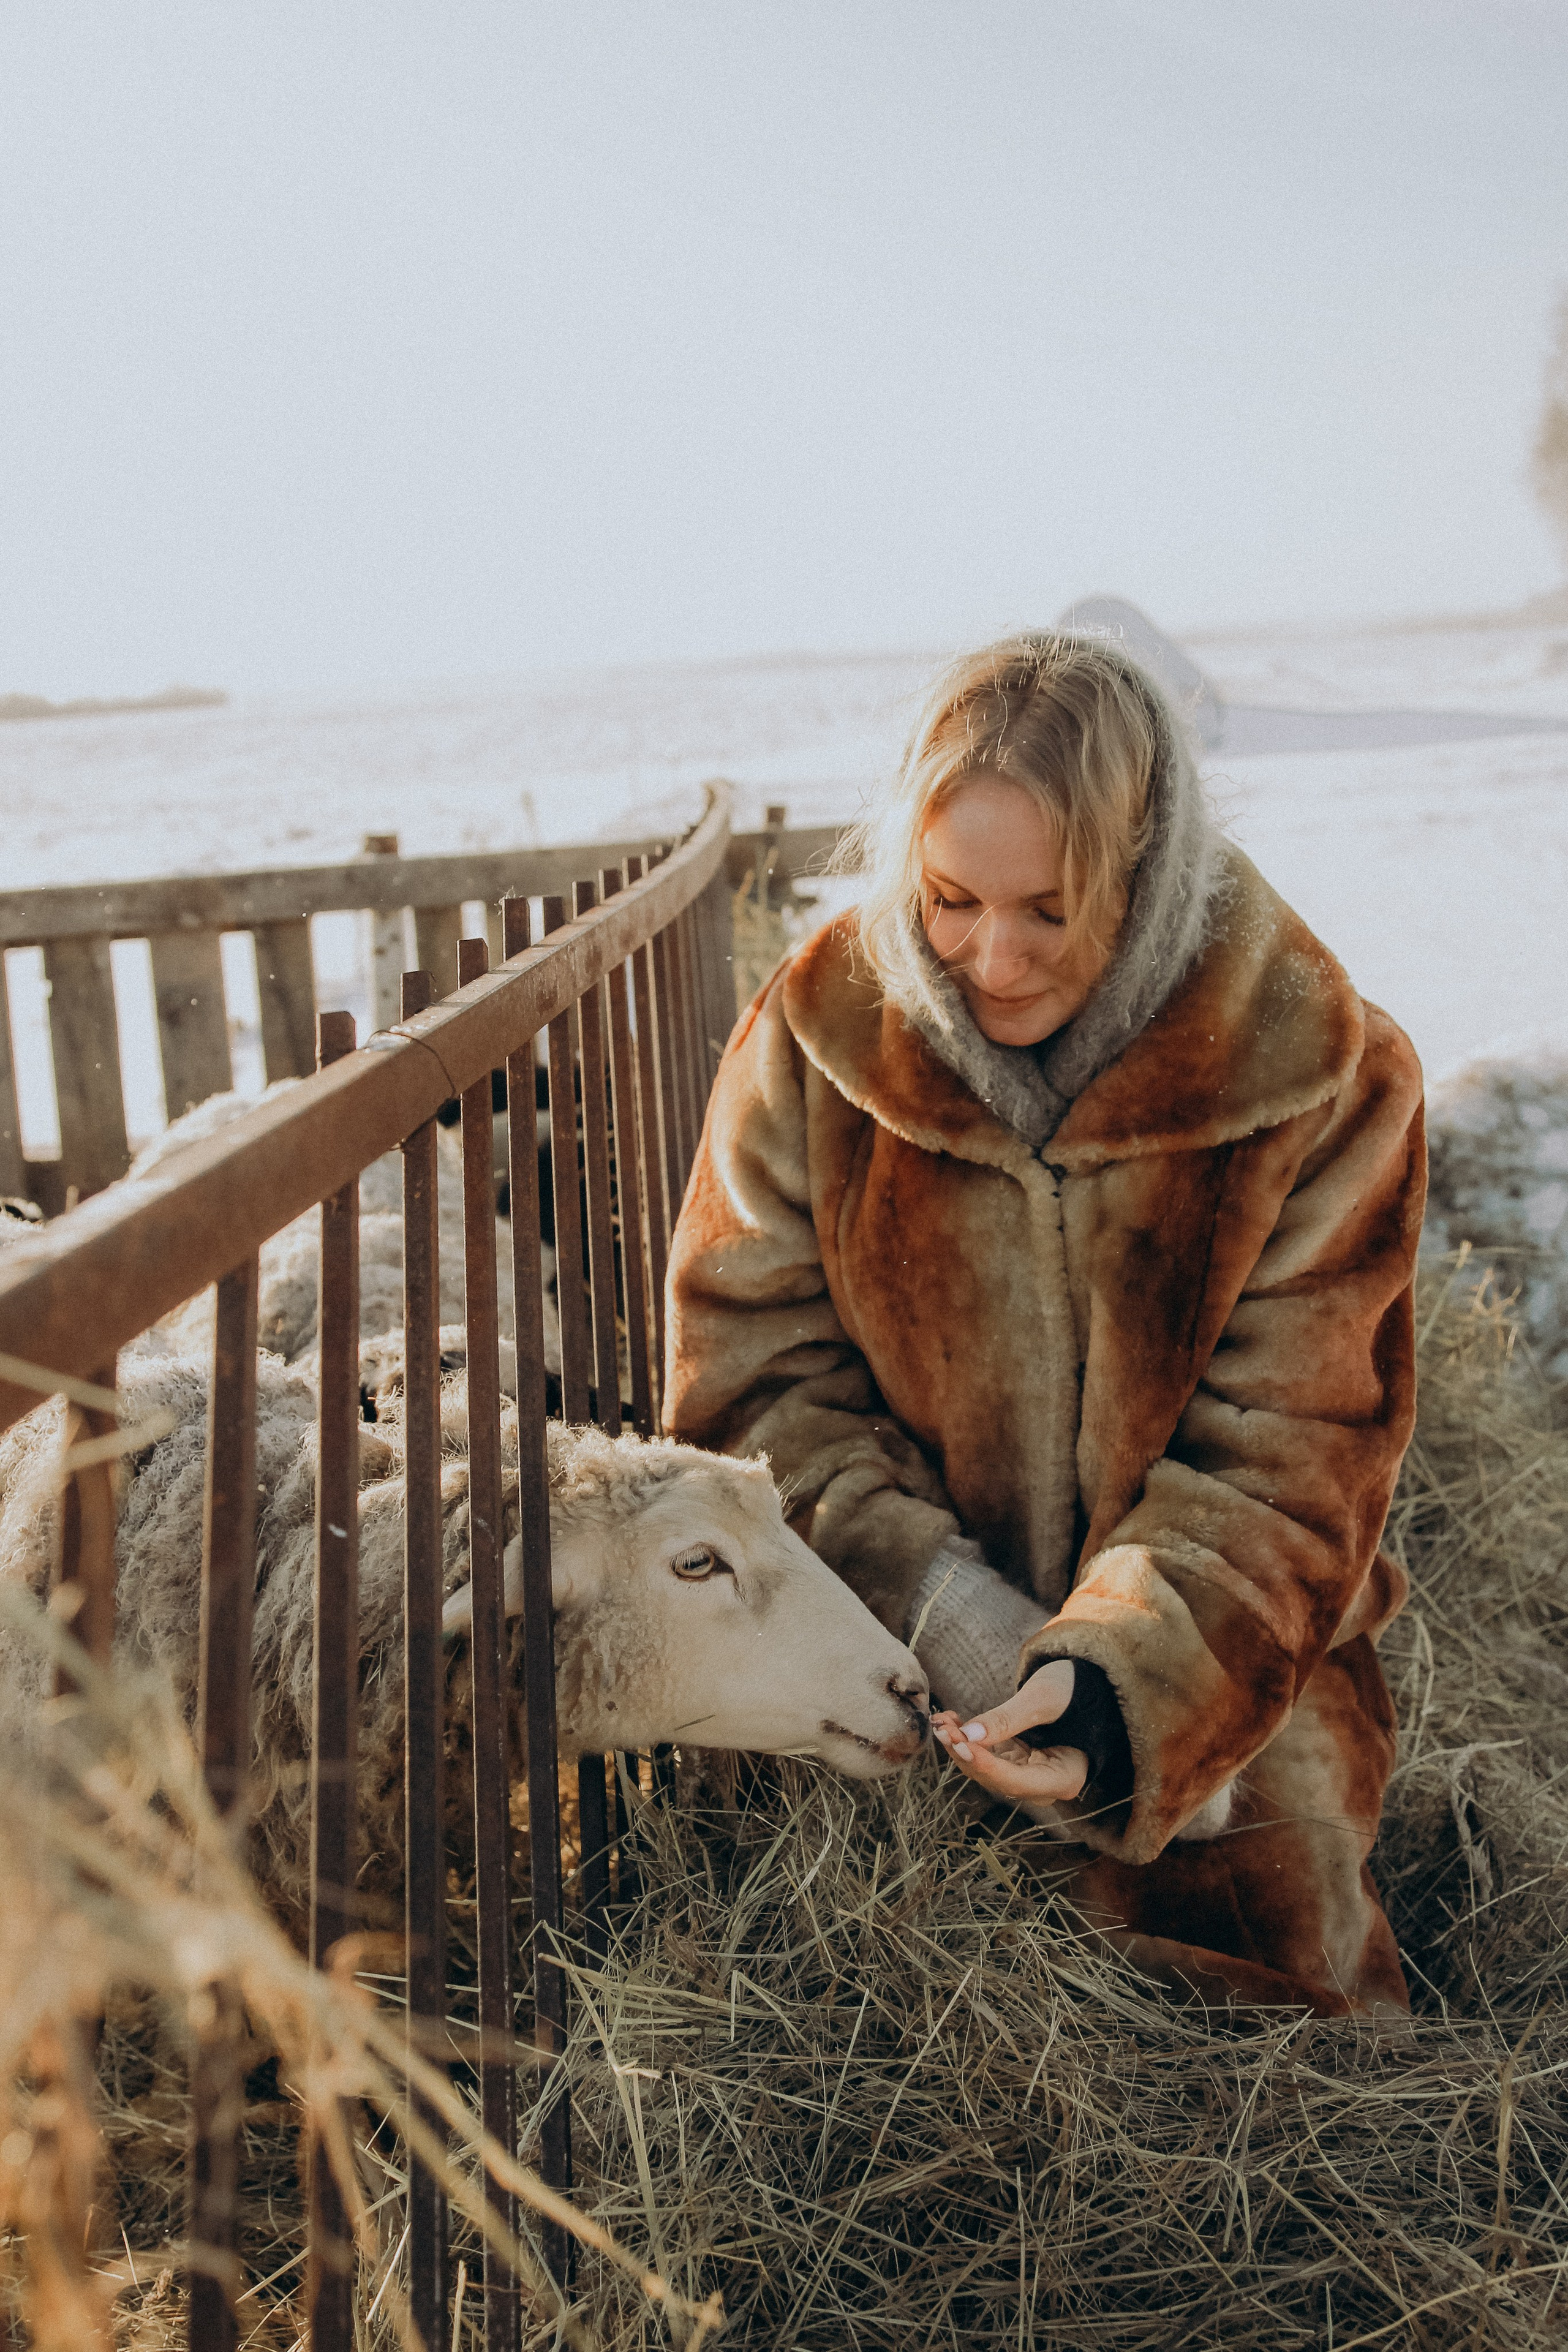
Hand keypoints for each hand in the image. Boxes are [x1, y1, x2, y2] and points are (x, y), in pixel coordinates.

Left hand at [932, 1659, 1088, 1806]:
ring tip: (941, 1720)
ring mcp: (1027, 1775)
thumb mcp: (1042, 1699)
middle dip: (966, 1753)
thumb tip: (969, 1735)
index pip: (1016, 1781)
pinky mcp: (1014, 1762)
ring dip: (961, 1746)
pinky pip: (985, 1757)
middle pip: (996, 1778)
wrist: (1079, 1684)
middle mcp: (1044, 1785)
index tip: (959, 1744)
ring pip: (985, 1770)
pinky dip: (967, 1741)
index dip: (985, 1765)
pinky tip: (951, 1721)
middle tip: (942, 1727)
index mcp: (1064, 1779)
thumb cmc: (1072, 1690)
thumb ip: (1007, 1719)